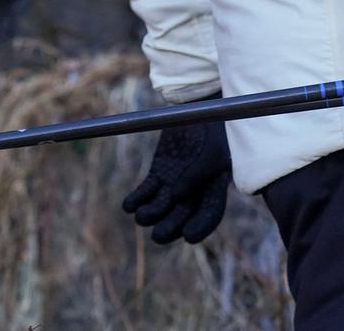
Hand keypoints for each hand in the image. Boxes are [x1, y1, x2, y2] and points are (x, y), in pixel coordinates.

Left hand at [121, 109, 231, 244]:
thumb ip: (198, 173)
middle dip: (170, 228)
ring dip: (150, 215)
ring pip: (161, 207)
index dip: (201, 227)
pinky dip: (136, 199)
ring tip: (141, 215)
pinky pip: (146, 192)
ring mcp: (175, 182)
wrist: (198, 106)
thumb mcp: (212, 149)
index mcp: (215, 186)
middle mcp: (195, 190)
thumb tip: (178, 196)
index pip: (210, 214)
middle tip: (159, 235)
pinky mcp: (159, 173)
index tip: (188, 236)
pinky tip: (128, 206)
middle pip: (182, 217)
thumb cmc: (212, 127)